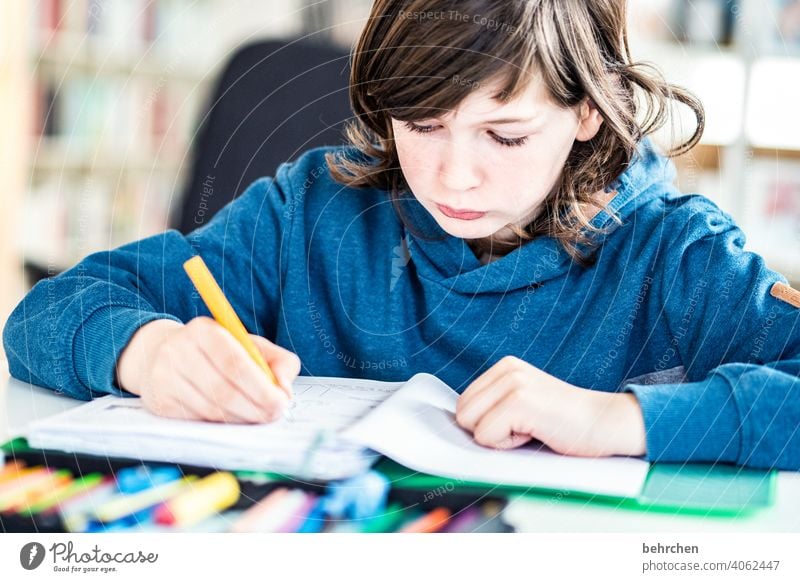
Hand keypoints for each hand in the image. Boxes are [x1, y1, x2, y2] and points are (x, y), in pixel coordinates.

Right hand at [117, 317, 300, 423]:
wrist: (161, 354)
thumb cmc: (218, 351)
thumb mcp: (250, 345)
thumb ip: (278, 362)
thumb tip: (285, 391)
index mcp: (204, 331)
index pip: (235, 363)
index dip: (260, 388)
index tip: (280, 402)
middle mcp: (178, 351)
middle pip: (223, 391)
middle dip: (254, 408)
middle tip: (272, 415)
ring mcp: (164, 377)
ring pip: (211, 410)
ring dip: (240, 419)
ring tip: (256, 417)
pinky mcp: (159, 402)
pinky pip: (197, 420)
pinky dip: (221, 423)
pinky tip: (232, 418)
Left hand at [455, 356, 645, 456]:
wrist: (605, 423)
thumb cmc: (564, 423)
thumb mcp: (523, 405)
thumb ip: (493, 407)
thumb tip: (456, 423)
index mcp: (504, 367)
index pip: (463, 404)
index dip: (487, 424)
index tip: (519, 423)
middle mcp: (507, 369)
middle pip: (462, 414)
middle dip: (488, 431)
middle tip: (525, 427)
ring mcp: (513, 383)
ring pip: (471, 425)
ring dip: (499, 438)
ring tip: (531, 428)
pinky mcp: (520, 401)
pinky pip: (487, 436)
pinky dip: (509, 445)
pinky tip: (536, 433)